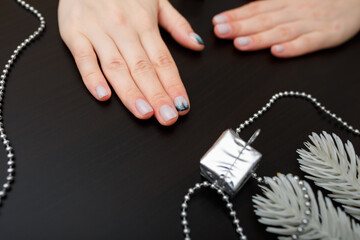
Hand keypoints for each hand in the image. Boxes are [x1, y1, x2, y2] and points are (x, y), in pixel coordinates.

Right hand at [58, 0, 203, 125]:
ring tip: (144, 113)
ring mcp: (98, 31)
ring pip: (117, 67)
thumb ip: (176, 24)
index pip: (163, 60)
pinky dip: (92, 76)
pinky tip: (103, 95)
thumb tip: (196, 44)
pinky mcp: (74, 32)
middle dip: (157, 95)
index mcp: (144, 23)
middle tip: (167, 117)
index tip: (182, 105)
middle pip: (143, 68)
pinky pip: (83, 57)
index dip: (174, 85)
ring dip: (131, 92)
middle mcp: (123, 29)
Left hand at [212, 0, 359, 57]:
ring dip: (259, 38)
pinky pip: (308, 42)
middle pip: (263, 20)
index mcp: (285, 2)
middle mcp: (296, 11)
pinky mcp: (327, 35)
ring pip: (281, 31)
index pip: (256, 9)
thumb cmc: (322, 1)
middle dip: (240, 26)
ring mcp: (311, 23)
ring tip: (240, 43)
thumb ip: (272, 6)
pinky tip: (277, 52)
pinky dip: (292, 48)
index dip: (236, 16)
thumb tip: (245, 13)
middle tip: (221, 32)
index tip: (218, 22)